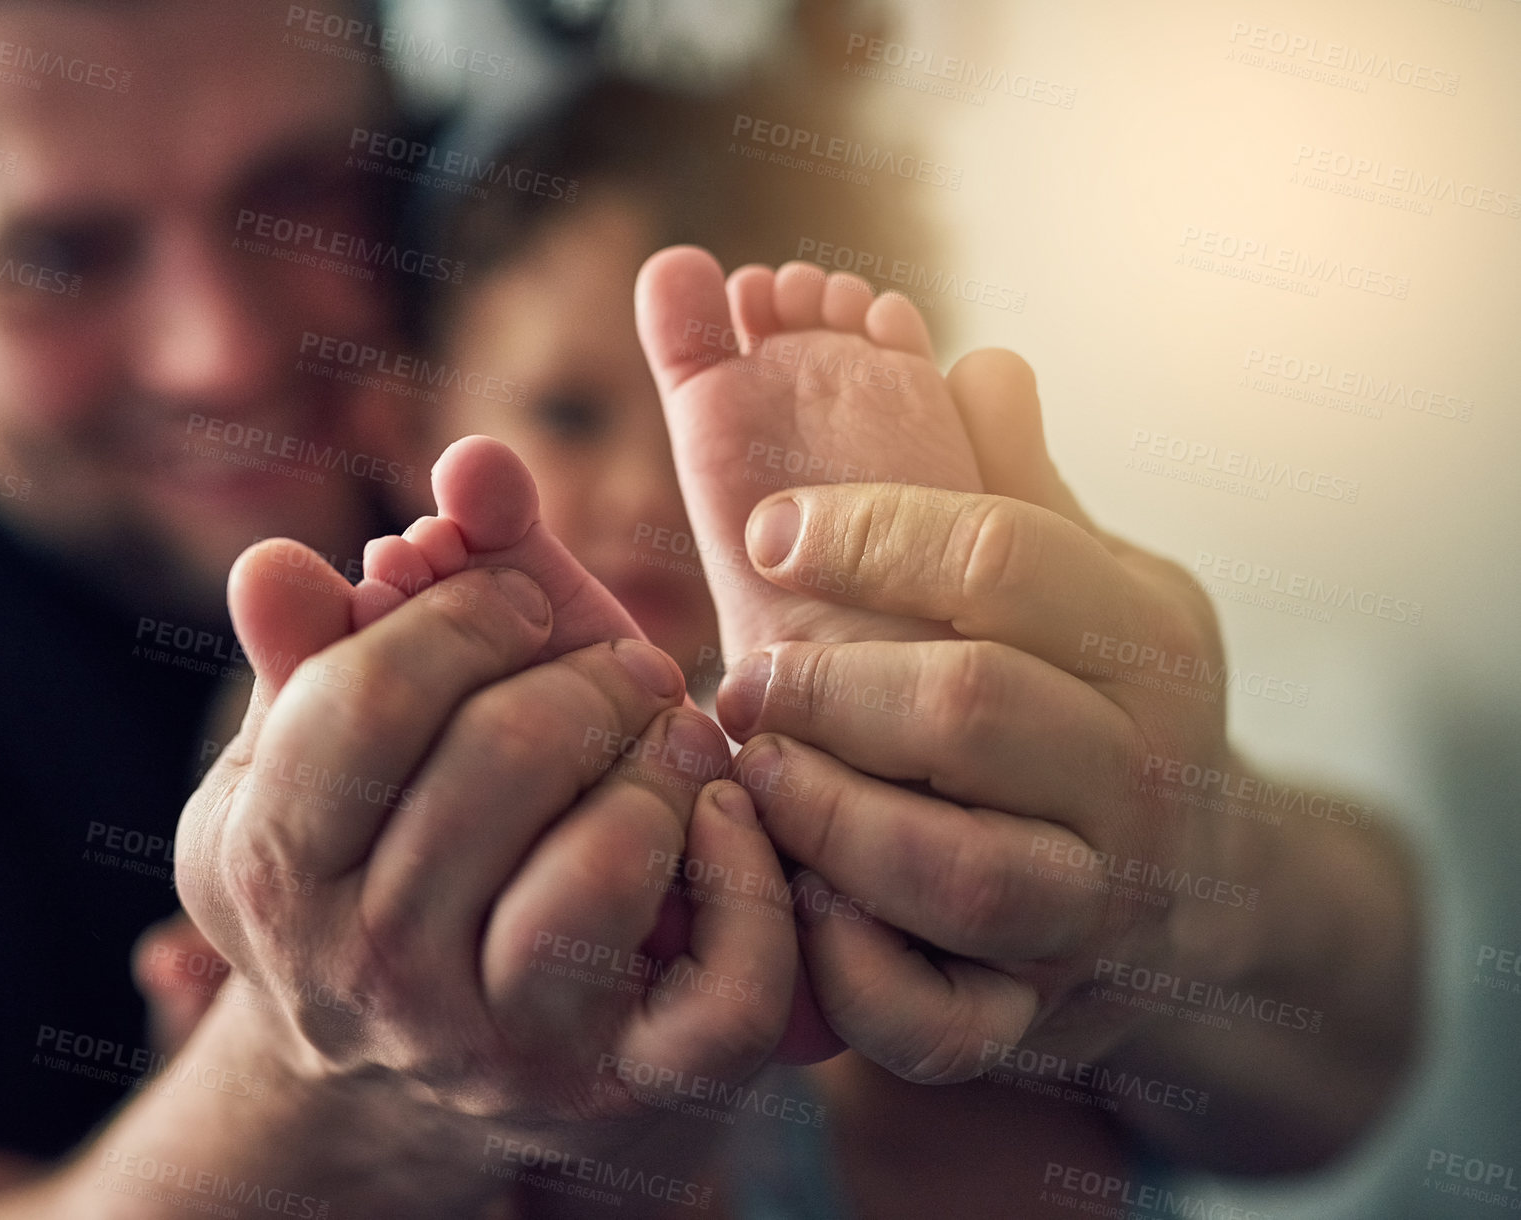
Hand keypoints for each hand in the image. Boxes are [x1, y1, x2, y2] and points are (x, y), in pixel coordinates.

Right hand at [175, 545, 795, 1157]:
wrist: (399, 1081)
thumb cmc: (370, 869)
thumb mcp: (309, 766)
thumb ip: (308, 651)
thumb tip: (276, 561)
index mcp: (275, 873)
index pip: (365, 701)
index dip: (461, 615)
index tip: (517, 601)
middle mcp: (374, 976)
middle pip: (497, 764)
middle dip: (583, 678)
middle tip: (627, 668)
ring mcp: (507, 1047)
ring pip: (598, 878)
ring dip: (659, 769)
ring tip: (675, 734)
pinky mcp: (630, 1089)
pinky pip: (727, 999)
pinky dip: (752, 888)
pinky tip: (728, 818)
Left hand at [715, 350, 1241, 1082]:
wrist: (1203, 902)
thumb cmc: (1104, 711)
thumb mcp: (1096, 590)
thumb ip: (1026, 489)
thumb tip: (977, 360)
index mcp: (1149, 642)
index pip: (1003, 558)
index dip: (869, 533)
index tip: (768, 530)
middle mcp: (1141, 775)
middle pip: (971, 706)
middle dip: (828, 682)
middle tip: (740, 675)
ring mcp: (1095, 908)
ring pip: (960, 873)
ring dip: (826, 817)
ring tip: (751, 772)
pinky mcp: (1038, 1016)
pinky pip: (937, 1023)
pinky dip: (852, 970)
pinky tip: (796, 903)